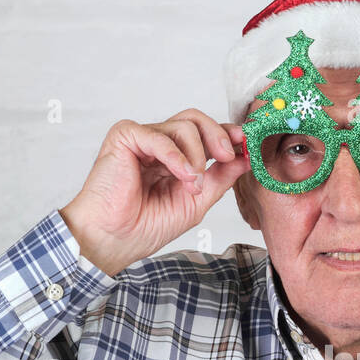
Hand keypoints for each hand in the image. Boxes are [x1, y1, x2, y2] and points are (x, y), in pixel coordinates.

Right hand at [60, 110, 251, 276]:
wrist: (115, 240)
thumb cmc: (145, 226)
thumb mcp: (196, 202)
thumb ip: (220, 179)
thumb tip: (245, 158)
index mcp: (174, 158)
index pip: (203, 134)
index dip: (225, 135)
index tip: (245, 143)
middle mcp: (158, 144)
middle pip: (195, 120)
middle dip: (218, 135)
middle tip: (227, 156)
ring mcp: (141, 138)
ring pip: (183, 126)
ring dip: (195, 157)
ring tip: (192, 185)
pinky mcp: (125, 137)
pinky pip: (159, 136)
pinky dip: (176, 155)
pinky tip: (183, 175)